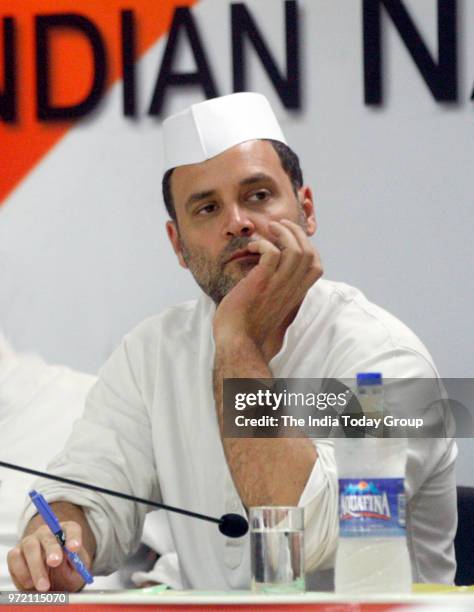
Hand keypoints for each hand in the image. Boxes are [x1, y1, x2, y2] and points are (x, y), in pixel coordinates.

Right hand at [7, 521, 90, 591]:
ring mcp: (30, 541)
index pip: (72, 529)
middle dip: (52, 549)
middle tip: (55, 562)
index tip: (74, 548)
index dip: (73, 537)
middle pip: (49, 536)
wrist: (50, 585)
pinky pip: (15, 557)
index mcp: (67, 533)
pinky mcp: (16, 553)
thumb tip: (71, 555)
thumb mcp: (76, 571)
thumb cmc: (66, 574)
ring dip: (36, 566)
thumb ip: (75, 563)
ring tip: (44, 586)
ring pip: (30, 546)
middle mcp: (47, 533)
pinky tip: (30, 583)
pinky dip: (22, 571)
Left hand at [213, 219, 321, 358]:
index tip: (292, 239)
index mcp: (295, 295)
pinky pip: (271, 253)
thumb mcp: (273, 312)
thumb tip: (273, 284)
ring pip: (295, 250)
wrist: (238, 343)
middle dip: (296, 233)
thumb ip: (279, 297)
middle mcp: (291, 289)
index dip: (308, 248)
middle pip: (309, 253)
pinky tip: (252, 247)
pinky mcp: (261, 283)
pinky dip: (263, 244)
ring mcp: (277, 286)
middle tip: (279, 225)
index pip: (316, 266)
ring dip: (283, 233)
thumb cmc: (250, 329)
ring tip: (268, 229)